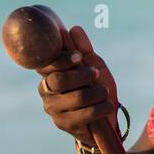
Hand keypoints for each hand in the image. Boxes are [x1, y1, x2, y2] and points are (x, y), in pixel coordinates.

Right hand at [36, 25, 118, 146]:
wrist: (107, 118)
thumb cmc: (97, 88)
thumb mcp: (95, 66)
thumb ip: (84, 49)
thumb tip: (74, 29)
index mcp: (51, 72)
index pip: (48, 63)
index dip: (62, 59)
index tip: (79, 57)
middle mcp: (46, 90)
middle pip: (59, 80)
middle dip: (82, 76)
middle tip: (96, 73)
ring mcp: (53, 108)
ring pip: (75, 97)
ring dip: (96, 93)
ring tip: (105, 93)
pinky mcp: (63, 123)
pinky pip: (84, 114)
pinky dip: (100, 107)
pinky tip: (107, 105)